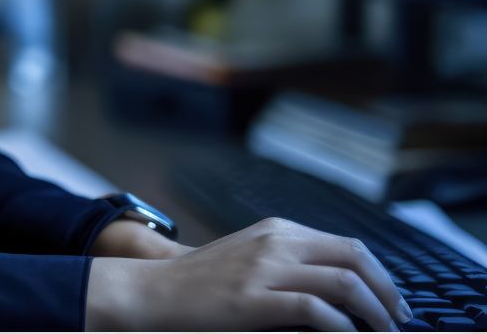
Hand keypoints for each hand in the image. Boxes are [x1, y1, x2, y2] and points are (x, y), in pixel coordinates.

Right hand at [84, 217, 411, 330]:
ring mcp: (265, 268)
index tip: (394, 305)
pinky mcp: (254, 298)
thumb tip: (340, 291)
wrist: (156, 292)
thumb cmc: (203, 285)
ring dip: (374, 312)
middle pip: (354, 256)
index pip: (348, 244)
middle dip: (387, 291)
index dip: (381, 276)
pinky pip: (315, 307)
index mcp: (278, 230)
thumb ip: (288, 265)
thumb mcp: (250, 262)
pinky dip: (341, 326)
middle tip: (398, 321)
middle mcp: (276, 241)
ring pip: (343, 281)